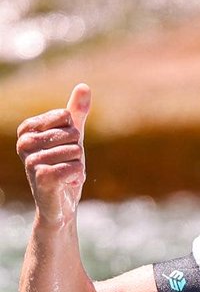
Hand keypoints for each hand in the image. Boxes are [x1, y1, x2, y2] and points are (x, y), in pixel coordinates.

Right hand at [16, 83, 90, 226]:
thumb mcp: (72, 137)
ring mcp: (31, 161)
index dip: (73, 133)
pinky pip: (75, 168)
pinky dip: (77, 177)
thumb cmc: (64, 168)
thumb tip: (84, 86)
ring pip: (76, 152)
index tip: (63, 147)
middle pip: (73, 134)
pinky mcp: (42, 178)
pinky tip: (66, 184)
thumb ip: (77, 112)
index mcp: (27, 129)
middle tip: (65, 165)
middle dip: (77, 152)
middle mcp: (24, 143)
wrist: (60, 205)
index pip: (66, 116)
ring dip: (78, 166)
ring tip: (65, 175)